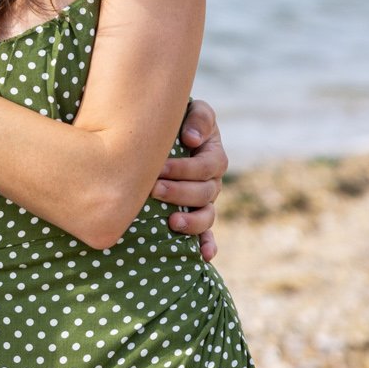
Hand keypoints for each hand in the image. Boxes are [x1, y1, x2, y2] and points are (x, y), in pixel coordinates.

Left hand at [158, 100, 225, 259]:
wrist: (165, 136)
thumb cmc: (178, 122)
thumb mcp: (193, 111)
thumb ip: (199, 118)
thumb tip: (192, 140)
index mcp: (213, 155)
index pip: (208, 166)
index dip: (186, 169)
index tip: (160, 167)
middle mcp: (212, 180)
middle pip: (205, 192)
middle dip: (180, 192)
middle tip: (155, 190)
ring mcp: (204, 201)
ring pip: (207, 216)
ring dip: (191, 221)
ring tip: (172, 221)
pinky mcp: (196, 216)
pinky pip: (206, 234)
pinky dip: (207, 244)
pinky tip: (204, 256)